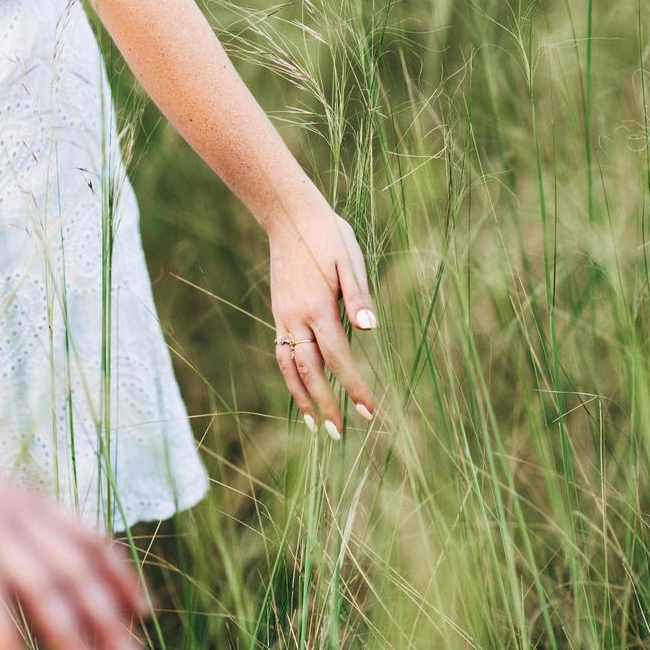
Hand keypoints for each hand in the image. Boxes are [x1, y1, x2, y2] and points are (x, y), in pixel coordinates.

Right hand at [0, 416, 151, 649]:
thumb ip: (7, 516)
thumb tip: (28, 550)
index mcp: (25, 498)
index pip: (89, 538)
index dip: (119, 575)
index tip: (143, 612)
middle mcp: (15, 510)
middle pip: (76, 569)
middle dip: (108, 619)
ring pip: (41, 585)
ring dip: (70, 636)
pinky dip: (4, 630)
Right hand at [268, 202, 377, 437]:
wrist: (288, 215)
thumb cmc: (327, 234)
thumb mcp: (350, 258)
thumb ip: (358, 295)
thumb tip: (370, 329)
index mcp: (319, 307)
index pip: (339, 358)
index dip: (354, 387)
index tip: (369, 412)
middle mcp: (297, 318)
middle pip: (310, 372)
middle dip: (326, 404)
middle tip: (340, 434)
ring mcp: (283, 317)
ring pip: (289, 368)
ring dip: (303, 398)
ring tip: (316, 425)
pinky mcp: (278, 313)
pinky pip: (281, 353)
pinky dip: (290, 377)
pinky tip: (302, 390)